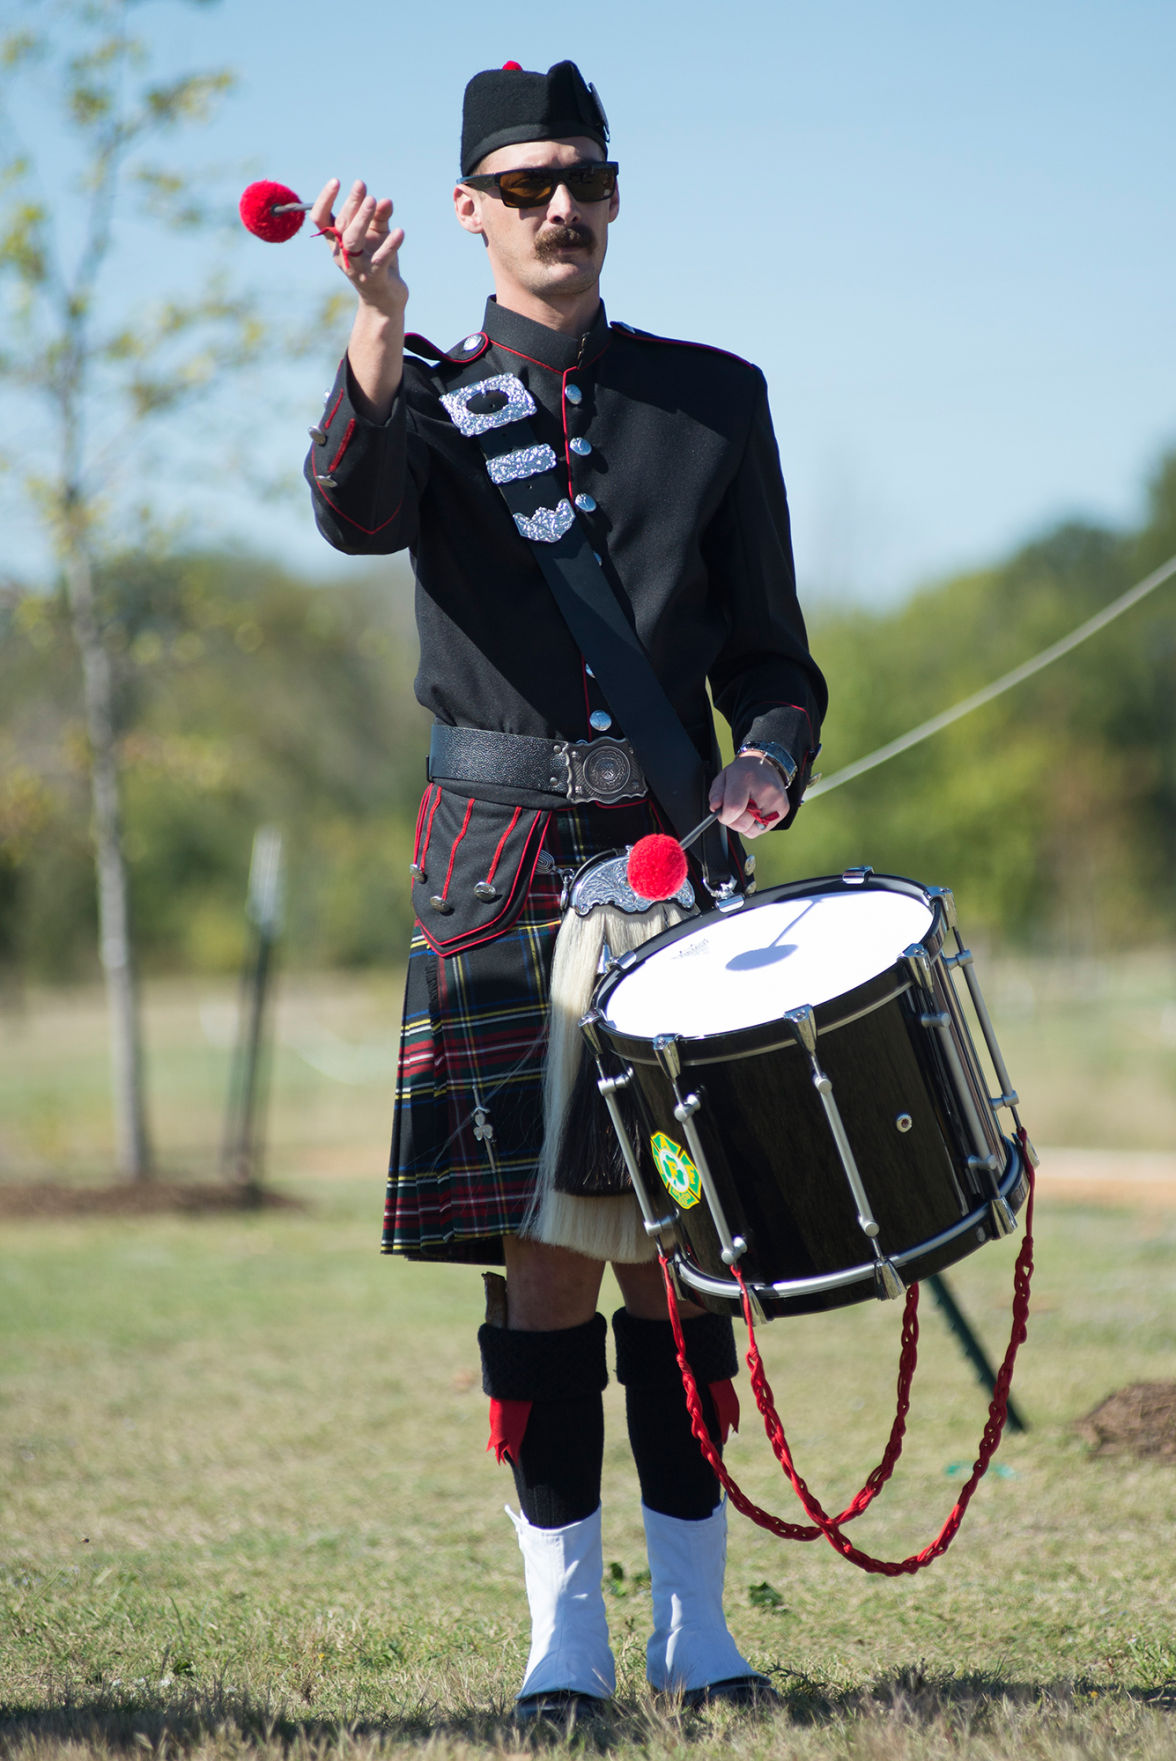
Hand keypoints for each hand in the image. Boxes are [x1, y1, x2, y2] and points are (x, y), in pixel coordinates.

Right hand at [310, 177, 407, 317]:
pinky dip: (390, 244)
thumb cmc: (378, 261)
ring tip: (375, 201)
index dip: (324, 200)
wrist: (386, 299)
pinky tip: (400, 232)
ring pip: (353, 241)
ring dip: (363, 219)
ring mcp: (357, 268)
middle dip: (352, 204)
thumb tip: (385, 201)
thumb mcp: (378, 235)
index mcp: (336, 242)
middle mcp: (342, 254)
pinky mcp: (374, 278)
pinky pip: (380, 259)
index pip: (321, 219)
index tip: (336, 181)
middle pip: (341, 226)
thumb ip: (381, 217)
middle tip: (362, 186)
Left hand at [707, 752, 786, 837]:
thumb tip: (715, 808)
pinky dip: (754, 825)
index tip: (723, 812)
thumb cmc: (744, 772)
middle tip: (734, 810)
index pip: (733, 809)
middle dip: (733, 821)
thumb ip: (716, 794)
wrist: (766, 764)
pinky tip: (755, 811)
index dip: (724, 816)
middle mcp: (765, 790)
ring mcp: (776, 801)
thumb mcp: (724, 777)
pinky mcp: (783, 810)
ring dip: (744, 824)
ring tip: (746, 808)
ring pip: (751, 830)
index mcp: (746, 778)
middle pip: (742, 824)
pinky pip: (761, 830)